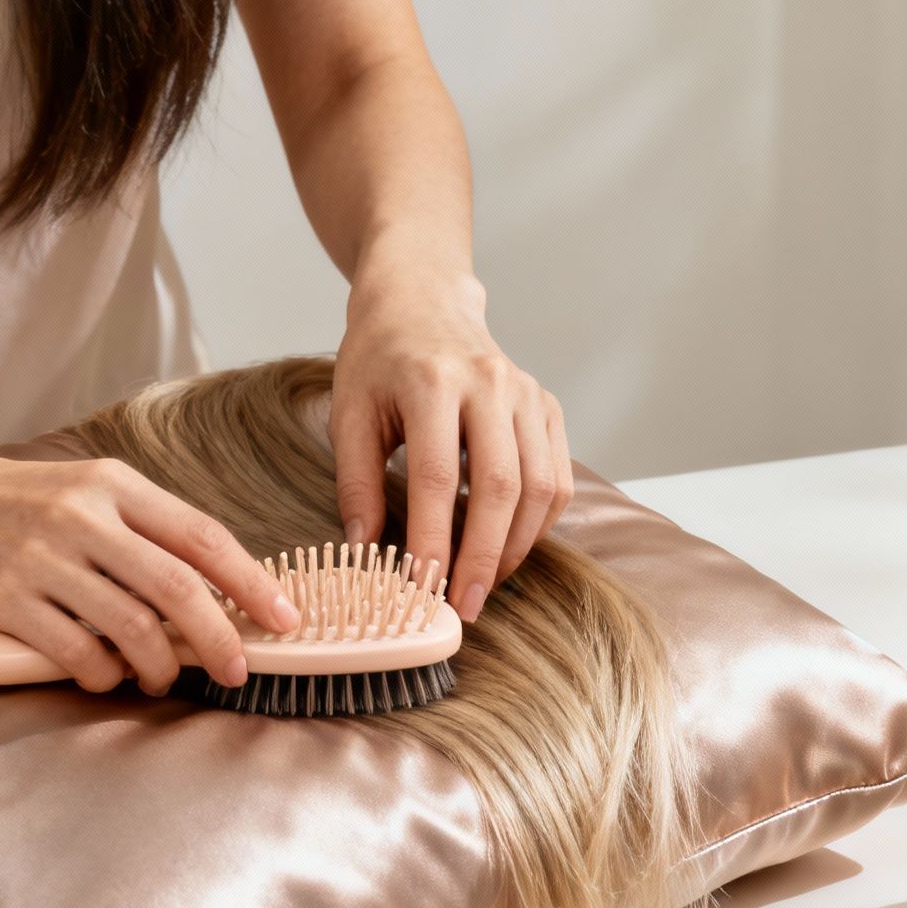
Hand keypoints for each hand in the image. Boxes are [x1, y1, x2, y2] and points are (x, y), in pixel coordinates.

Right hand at [0, 447, 300, 693]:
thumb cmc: (22, 501)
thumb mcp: (91, 492)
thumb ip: (147, 531)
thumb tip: (221, 589)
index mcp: (116, 485)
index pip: (203, 536)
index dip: (252, 582)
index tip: (287, 619)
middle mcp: (84, 516)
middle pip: (177, 588)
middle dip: (219, 639)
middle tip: (236, 671)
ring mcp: (42, 557)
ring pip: (130, 628)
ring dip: (159, 666)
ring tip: (162, 678)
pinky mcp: (5, 598)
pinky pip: (75, 652)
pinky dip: (102, 675)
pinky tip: (105, 677)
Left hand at [330, 270, 573, 622]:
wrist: (422, 301)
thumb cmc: (378, 359)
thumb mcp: (348, 412)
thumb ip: (355, 482)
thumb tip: (362, 553)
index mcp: (431, 380)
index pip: (436, 476)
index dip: (432, 539)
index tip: (421, 589)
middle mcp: (490, 382)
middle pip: (500, 485)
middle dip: (482, 556)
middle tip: (464, 606)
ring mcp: (527, 393)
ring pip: (539, 487)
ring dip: (514, 547)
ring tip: (483, 583)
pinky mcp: (547, 406)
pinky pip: (558, 477)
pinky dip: (538, 523)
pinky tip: (507, 547)